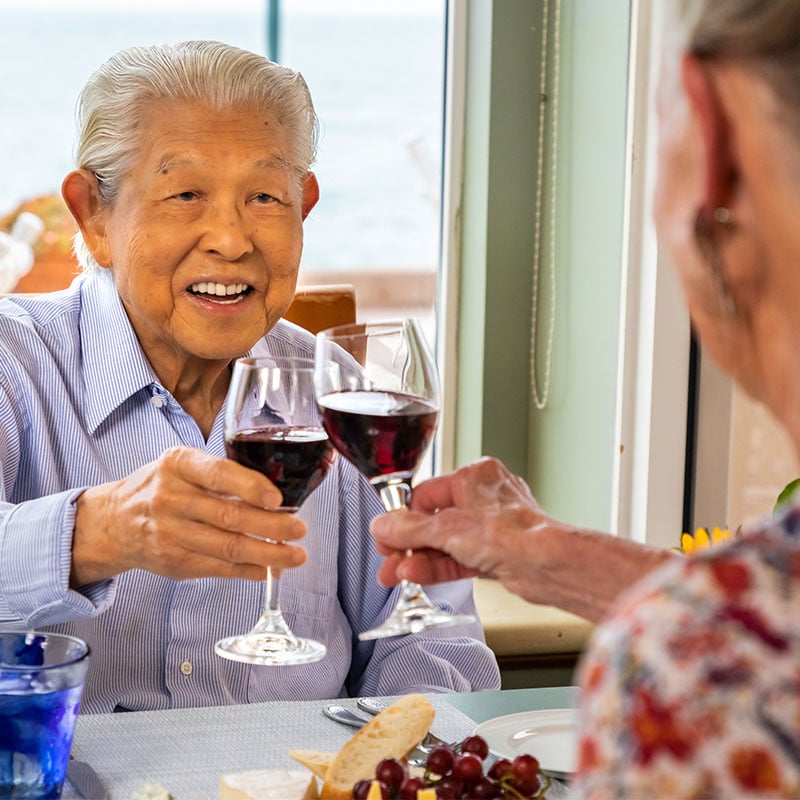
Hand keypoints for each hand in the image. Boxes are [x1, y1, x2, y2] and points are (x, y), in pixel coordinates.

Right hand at [70, 446, 306, 585]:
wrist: (113, 521)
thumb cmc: (160, 486)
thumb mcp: (182, 465)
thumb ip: (222, 473)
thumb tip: (276, 493)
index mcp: (177, 464)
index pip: (218, 474)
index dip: (251, 487)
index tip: (279, 498)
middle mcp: (171, 498)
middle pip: (229, 516)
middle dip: (271, 526)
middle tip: (300, 529)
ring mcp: (171, 534)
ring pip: (227, 547)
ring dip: (268, 554)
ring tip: (296, 555)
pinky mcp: (175, 563)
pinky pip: (219, 569)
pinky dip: (249, 571)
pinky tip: (271, 569)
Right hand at [371, 456, 551, 593]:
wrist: (548, 565)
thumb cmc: (511, 534)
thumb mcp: (446, 529)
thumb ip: (408, 529)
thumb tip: (382, 526)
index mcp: (474, 476)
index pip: (426, 494)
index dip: (403, 518)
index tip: (386, 536)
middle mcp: (485, 498)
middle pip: (434, 520)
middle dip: (409, 544)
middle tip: (389, 559)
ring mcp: (493, 527)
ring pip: (446, 542)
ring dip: (420, 558)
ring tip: (397, 574)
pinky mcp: (497, 553)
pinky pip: (460, 557)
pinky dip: (439, 566)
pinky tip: (418, 575)